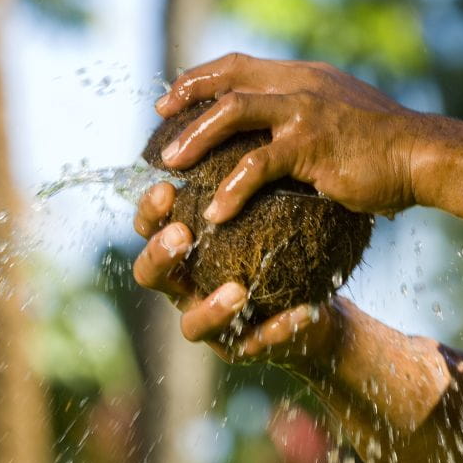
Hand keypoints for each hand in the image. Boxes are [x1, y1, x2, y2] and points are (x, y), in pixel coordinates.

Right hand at [132, 182, 338, 370]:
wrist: (312, 303)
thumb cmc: (277, 247)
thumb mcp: (260, 209)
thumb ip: (243, 178)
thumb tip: (239, 113)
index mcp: (182, 253)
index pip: (150, 229)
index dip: (149, 213)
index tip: (167, 187)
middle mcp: (187, 289)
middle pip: (151, 277)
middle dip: (161, 256)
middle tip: (183, 235)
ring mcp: (212, 326)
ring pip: (192, 326)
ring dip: (212, 307)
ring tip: (239, 290)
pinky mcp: (247, 349)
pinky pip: (256, 343)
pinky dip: (276, 329)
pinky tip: (300, 312)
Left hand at [155, 53, 420, 221]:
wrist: (421, 156)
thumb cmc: (384, 147)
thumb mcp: (342, 116)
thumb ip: (310, 116)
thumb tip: (281, 135)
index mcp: (304, 76)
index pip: (240, 65)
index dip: (202, 77)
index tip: (175, 96)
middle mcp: (300, 85)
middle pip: (228, 80)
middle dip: (187, 97)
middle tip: (161, 121)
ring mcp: (304, 112)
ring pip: (232, 114)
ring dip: (196, 139)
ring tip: (172, 168)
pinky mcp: (310, 146)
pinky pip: (257, 165)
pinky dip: (232, 189)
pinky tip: (217, 213)